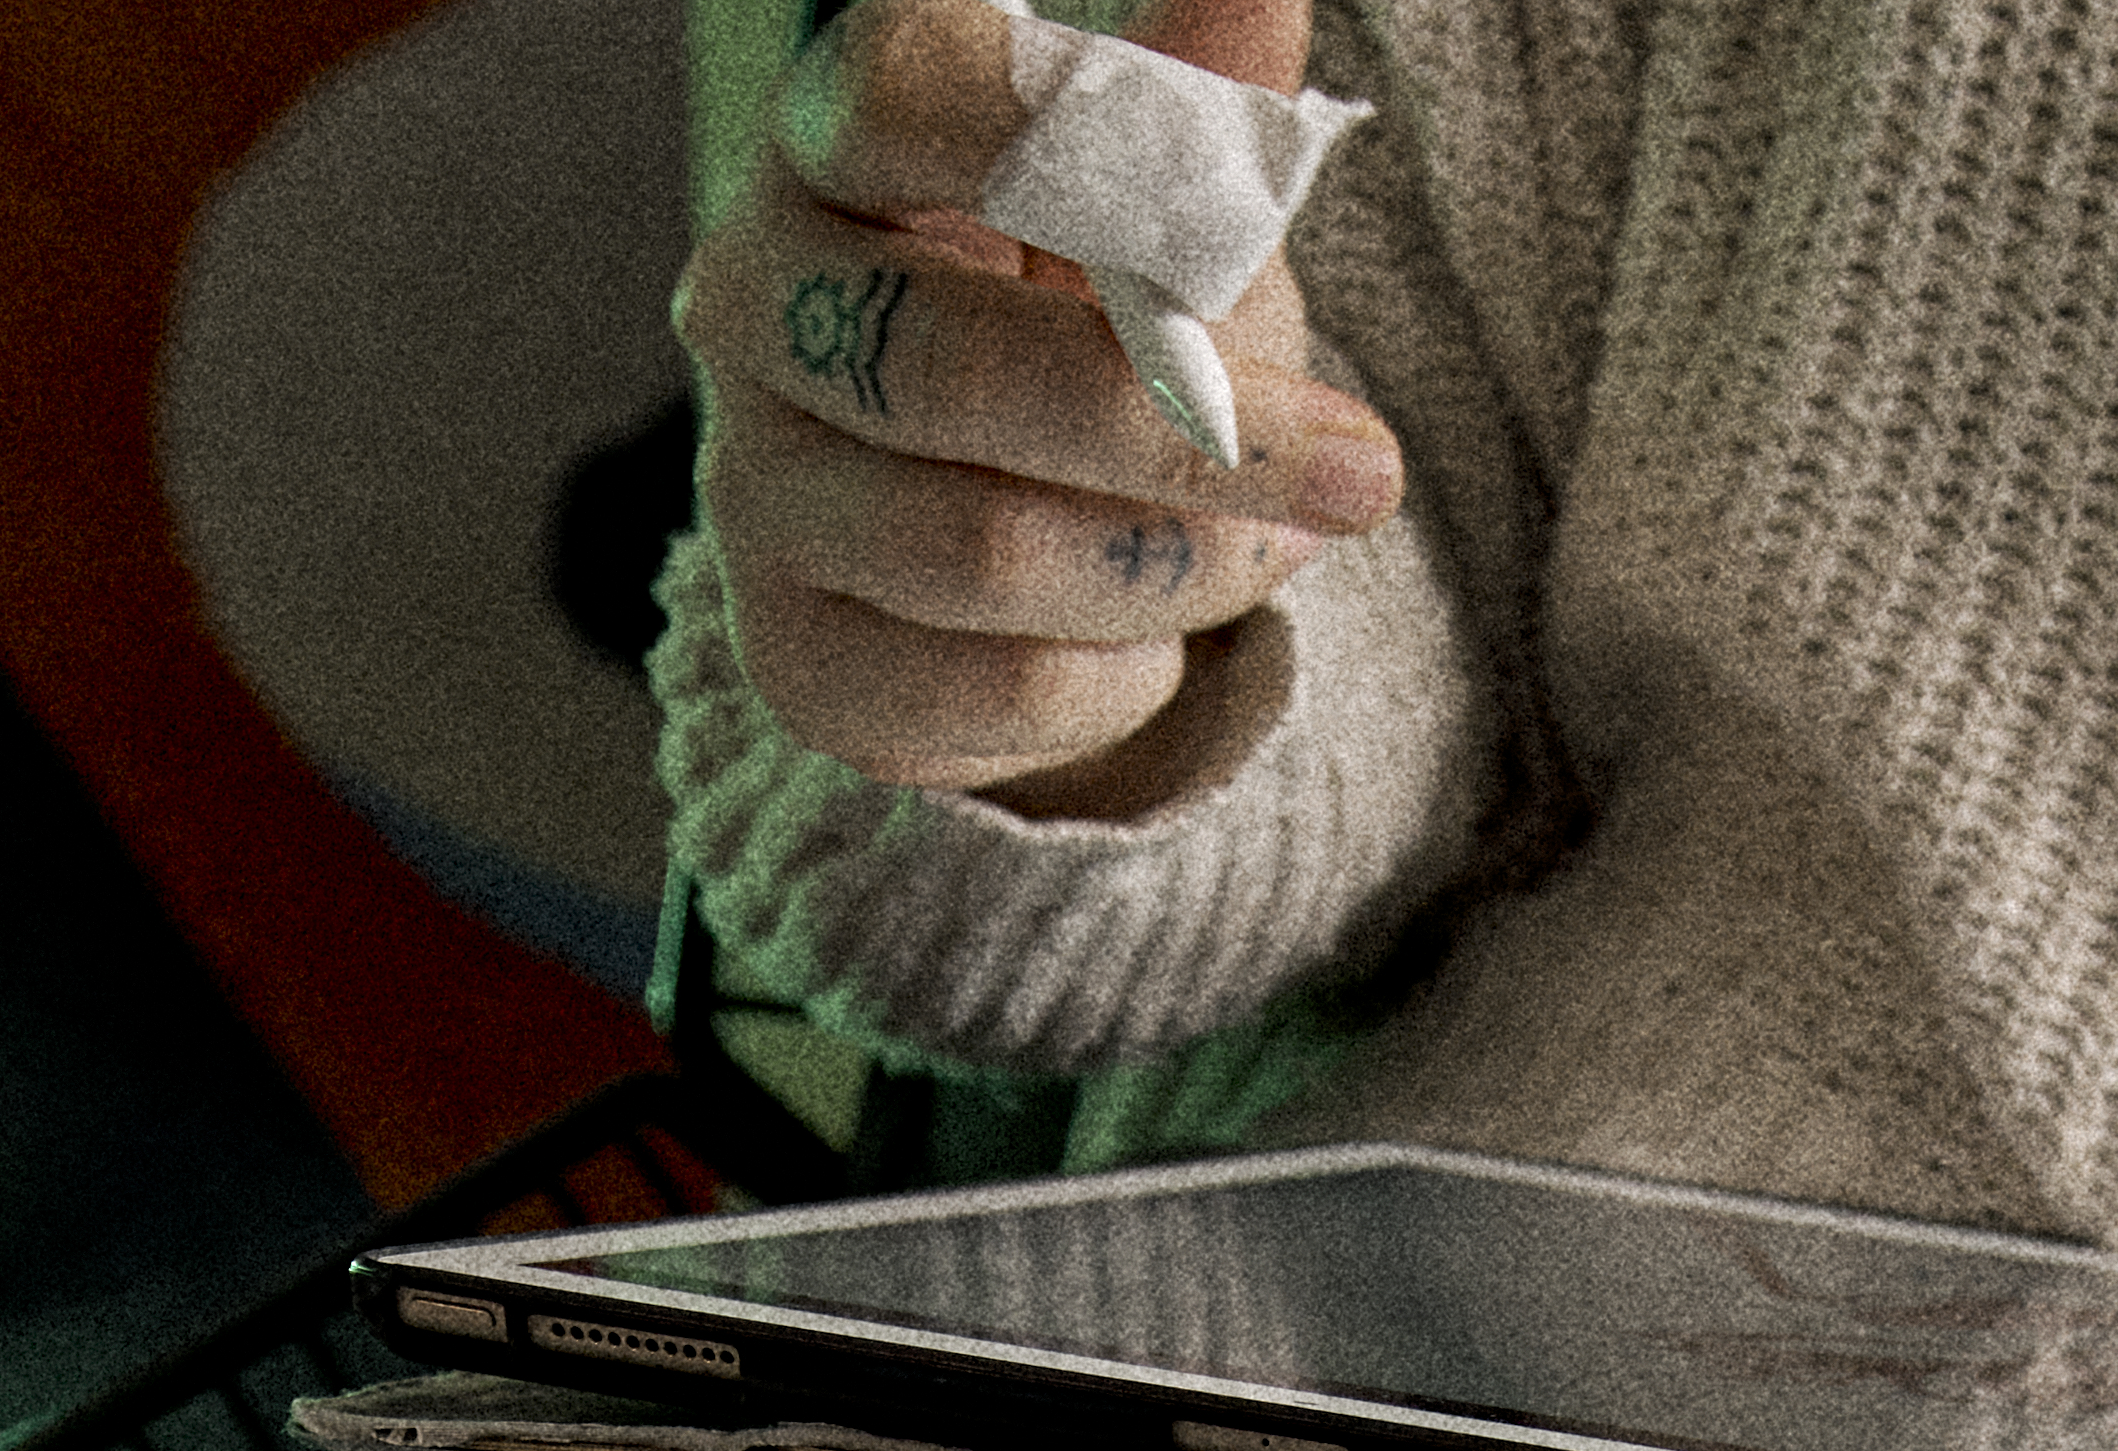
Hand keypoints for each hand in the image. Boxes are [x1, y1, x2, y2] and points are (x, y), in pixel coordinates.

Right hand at [680, 0, 1403, 813]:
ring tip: (1275, 547)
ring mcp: (755, 487)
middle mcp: (755, 299)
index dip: (1056, 146)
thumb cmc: (1090, 322)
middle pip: (958, 368)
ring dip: (1178, 565)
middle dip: (1192, 433)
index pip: (903, 99)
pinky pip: (995, 684)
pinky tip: (1159, 634)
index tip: (1225, 218)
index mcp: (836, 139)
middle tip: (1362, 469)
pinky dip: (1121, 672)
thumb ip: (1195, 105)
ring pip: (984, 551)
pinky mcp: (796, 654)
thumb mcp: (1159, 207)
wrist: (1022, 539)